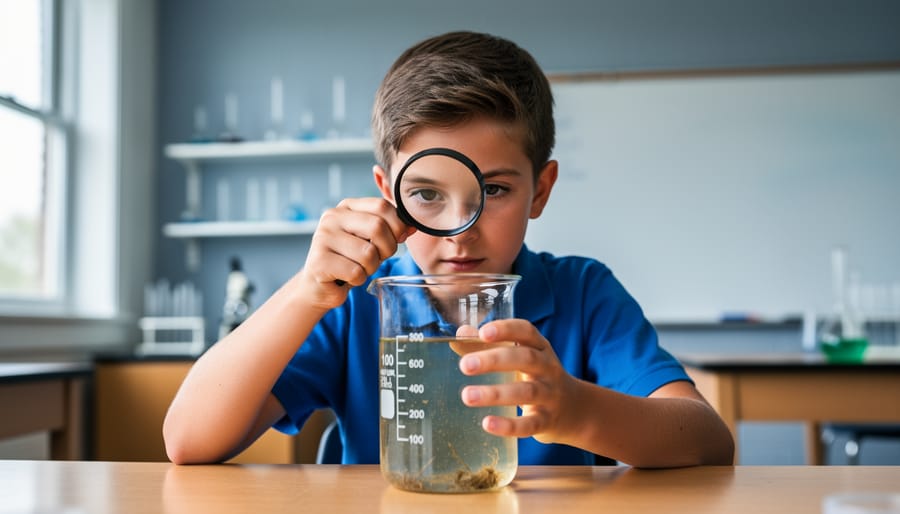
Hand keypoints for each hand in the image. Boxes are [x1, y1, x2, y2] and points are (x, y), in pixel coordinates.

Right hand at [300, 197, 413, 309]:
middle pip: (377, 227)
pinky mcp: (319, 261)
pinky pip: (356, 272)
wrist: (319, 284)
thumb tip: (412, 227)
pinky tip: (347, 277)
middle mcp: (332, 217)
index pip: (382, 205)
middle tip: (379, 258)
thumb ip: (390, 229)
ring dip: (371, 267)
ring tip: (358, 268)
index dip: (397, 225)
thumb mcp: (371, 240)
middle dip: (387, 248)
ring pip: (368, 253)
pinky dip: (358, 279)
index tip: (397, 239)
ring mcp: (322, 238)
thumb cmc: (349, 259)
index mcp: (347, 207)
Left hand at [458, 319, 578, 443]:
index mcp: (540, 347)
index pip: (526, 331)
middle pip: (526, 359)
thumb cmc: (537, 376)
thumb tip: (460, 334)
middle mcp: (548, 368)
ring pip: (526, 392)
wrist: (574, 410)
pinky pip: (529, 424)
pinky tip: (487, 423)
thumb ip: (489, 345)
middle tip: (465, 365)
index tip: (483, 332)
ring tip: (467, 396)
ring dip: (496, 394)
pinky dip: (509, 426)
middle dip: (494, 361)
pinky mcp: (547, 421)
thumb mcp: (520, 356)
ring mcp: (550, 395)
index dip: (506, 330)